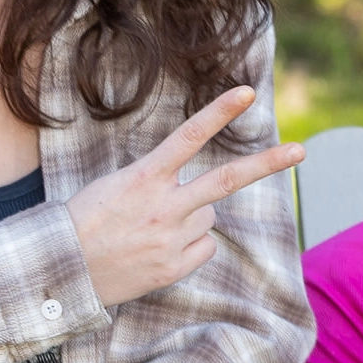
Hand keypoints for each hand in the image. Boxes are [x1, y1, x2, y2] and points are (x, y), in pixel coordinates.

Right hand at [64, 87, 302, 308]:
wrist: (61, 270)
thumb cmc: (85, 220)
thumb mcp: (115, 185)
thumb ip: (158, 182)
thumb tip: (202, 197)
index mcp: (143, 177)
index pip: (188, 136)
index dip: (219, 112)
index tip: (247, 92)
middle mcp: (163, 206)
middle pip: (227, 180)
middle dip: (267, 164)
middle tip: (301, 150)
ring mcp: (172, 239)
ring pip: (209, 217)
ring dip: (192, 217)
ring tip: (152, 228)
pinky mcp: (175, 267)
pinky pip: (204, 248)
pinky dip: (190, 247)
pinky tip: (159, 250)